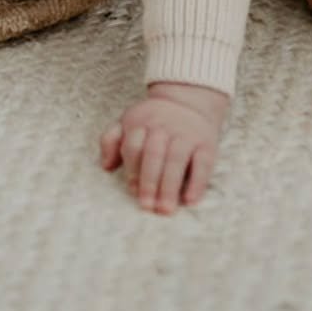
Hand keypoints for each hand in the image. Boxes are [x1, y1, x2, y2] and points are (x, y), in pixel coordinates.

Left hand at [99, 81, 228, 213]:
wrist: (187, 101)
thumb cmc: (152, 121)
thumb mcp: (128, 122)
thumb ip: (112, 141)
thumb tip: (106, 166)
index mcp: (141, 122)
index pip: (134, 146)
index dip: (133, 169)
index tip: (132, 191)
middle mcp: (164, 127)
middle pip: (154, 154)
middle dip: (149, 181)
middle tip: (147, 207)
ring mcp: (186, 135)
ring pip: (177, 160)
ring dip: (170, 186)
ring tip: (165, 209)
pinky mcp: (206, 144)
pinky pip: (203, 163)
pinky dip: (197, 182)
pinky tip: (189, 200)